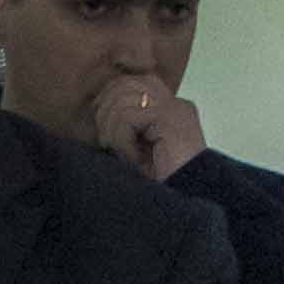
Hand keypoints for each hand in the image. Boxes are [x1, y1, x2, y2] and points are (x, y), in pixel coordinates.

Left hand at [81, 67, 207, 181]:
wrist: (186, 201)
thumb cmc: (162, 183)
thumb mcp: (138, 150)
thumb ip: (125, 126)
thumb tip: (97, 107)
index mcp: (170, 108)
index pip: (132, 82)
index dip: (108, 99)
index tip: (102, 127)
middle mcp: (175, 103)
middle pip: (125, 84)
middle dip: (106, 112)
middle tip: (107, 143)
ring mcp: (174, 109)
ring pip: (122, 100)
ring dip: (113, 131)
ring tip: (123, 155)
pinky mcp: (169, 118)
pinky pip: (128, 118)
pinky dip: (122, 141)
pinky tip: (133, 159)